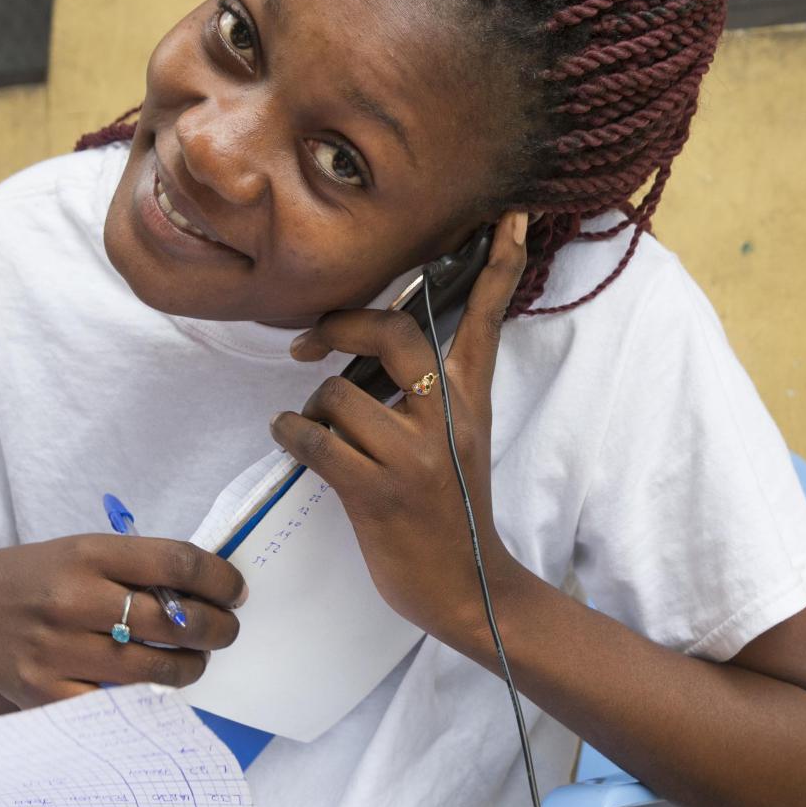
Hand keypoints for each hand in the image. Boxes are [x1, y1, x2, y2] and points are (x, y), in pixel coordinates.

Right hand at [0, 534, 244, 707]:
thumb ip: (134, 568)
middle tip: (226, 632)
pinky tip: (156, 687)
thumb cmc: (36, 581)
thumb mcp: (78, 552)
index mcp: (87, 554)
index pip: (175, 563)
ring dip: (190, 667)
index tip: (236, 591)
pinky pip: (116, 703)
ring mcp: (57, 649)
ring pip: (153, 668)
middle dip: (216, 628)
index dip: (219, 579)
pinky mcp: (45, 692)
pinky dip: (146, 697)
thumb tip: (206, 589)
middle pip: (172, 619)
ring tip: (195, 661)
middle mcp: (73, 599)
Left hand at [270, 211, 532, 649]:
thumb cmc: (450, 513)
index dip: (499, 266)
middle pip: (392, 332)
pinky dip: (292, 435)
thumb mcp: (457, 444)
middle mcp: (447, 418)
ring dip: (310, 409)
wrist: (466, 590)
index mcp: (471, 400)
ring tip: (312, 431)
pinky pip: (313, 439)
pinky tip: (293, 440)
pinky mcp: (377, 491)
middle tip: (309, 340)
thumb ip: (428, 394)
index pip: (487, 319)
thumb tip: (369, 353)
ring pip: (337, 393)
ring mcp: (414, 455)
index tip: (513, 216)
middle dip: (340, 324)